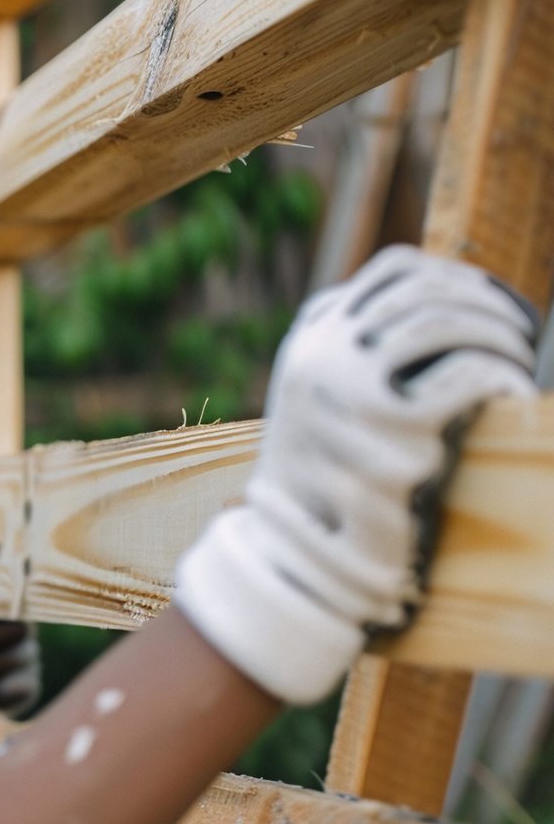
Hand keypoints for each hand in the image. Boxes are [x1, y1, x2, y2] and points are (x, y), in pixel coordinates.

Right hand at [175, 245, 539, 704]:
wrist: (302, 553)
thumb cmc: (326, 480)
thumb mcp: (320, 400)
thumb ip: (352, 352)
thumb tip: (434, 304)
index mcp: (309, 342)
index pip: (392, 270)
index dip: (454, 274)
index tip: (487, 299)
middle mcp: (321, 357)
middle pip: (423, 290)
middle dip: (486, 302)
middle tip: (520, 331)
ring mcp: (352, 394)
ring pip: (441, 322)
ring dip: (496, 333)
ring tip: (515, 360)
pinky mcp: (393, 437)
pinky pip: (464, 378)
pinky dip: (501, 377)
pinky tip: (515, 392)